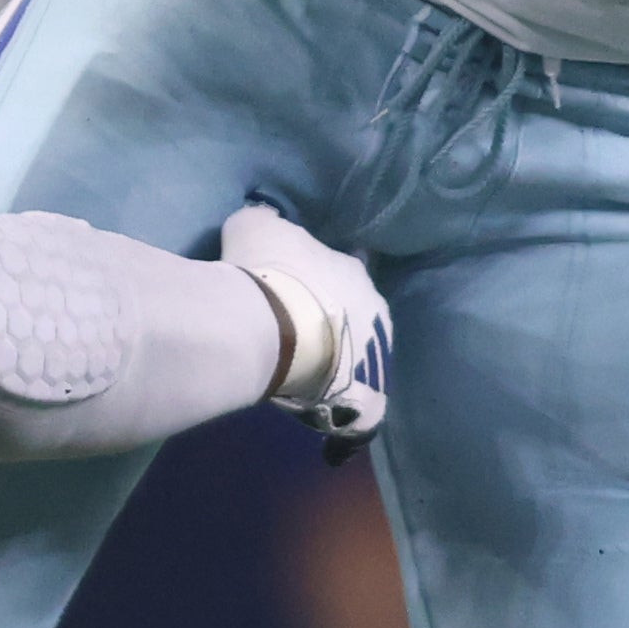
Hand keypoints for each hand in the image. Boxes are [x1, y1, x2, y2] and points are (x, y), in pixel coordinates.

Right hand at [222, 203, 390, 448]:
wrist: (273, 327)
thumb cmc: (265, 271)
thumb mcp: (252, 227)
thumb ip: (263, 224)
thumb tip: (264, 224)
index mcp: (351, 268)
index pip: (337, 271)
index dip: (311, 282)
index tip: (287, 292)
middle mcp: (374, 305)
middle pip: (353, 313)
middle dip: (329, 321)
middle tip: (294, 332)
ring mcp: (376, 351)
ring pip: (358, 356)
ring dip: (337, 360)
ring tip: (303, 371)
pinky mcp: (368, 394)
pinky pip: (356, 398)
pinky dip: (340, 400)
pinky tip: (315, 403)